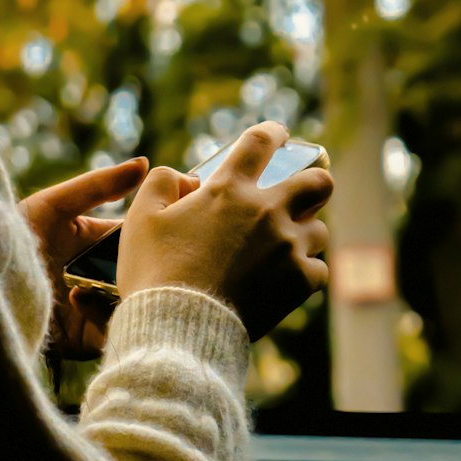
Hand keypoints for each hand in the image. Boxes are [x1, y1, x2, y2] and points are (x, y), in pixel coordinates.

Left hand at [18, 156, 148, 359]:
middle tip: (165, 262)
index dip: (152, 234)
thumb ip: (98, 185)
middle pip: (136, 273)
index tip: (176, 228)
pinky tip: (101, 301)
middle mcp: (93, 277)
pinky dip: (116, 321)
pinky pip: (113, 334)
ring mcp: (90, 310)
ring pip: (130, 305)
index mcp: (88, 244)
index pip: (131, 239)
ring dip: (136, 296)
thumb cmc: (11, 238)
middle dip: (149, 269)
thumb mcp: (53, 205)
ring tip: (138, 283)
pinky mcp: (82, 340)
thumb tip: (145, 164)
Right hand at [117, 123, 332, 341]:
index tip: (279, 134)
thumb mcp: (141, 217)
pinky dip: (305, 273)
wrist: (178, 327)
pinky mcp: (299, 282)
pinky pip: (318, 269)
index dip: (274, 133)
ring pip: (319, 229)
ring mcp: (288, 246)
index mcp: (229, 189)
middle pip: (318, 181)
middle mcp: (267, 211)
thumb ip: (162, 182)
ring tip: (285, 246)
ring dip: (304, 234)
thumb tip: (186, 178)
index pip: (261, 142)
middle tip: (305, 189)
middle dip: (315, 180)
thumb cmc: (155, 272)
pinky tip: (287, 280)